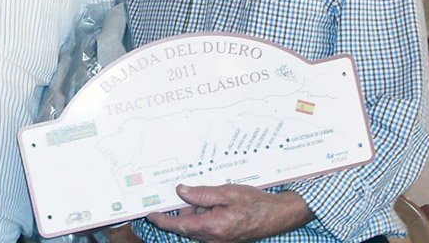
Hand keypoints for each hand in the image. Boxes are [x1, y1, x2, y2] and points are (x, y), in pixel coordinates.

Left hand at [146, 184, 313, 242]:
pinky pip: (206, 226)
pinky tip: (214, 202)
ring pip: (196, 225)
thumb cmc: (255, 203)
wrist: (277, 215)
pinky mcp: (223, 238)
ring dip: (196, 211)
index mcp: (212, 227)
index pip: (180, 225)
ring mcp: (219, 240)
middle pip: (187, 225)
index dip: (163, 220)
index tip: (151, 214)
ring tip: (208, 195)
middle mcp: (213, 238)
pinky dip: (205, 214)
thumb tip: (181, 191)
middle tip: (181, 193)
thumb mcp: (227, 192)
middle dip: (183, 210)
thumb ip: (202, 194)